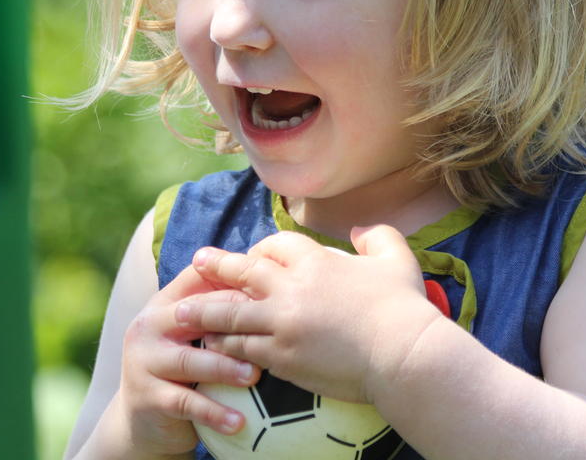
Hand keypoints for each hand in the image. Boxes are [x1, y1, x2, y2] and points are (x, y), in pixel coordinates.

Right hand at [114, 265, 260, 456]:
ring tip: (254, 376)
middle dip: (234, 322)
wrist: (140, 417)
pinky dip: (214, 413)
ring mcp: (144, 361)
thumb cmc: (180, 368)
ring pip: (189, 360)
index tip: (268, 291)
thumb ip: (217, 313)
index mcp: (164, 303)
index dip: (233, 280)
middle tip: (269, 332)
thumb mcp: (190, 335)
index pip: (198, 278)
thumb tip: (271, 289)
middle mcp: (150, 326)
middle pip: (195, 315)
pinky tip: (239, 422)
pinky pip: (185, 403)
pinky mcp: (147, 397)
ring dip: (225, 368)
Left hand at [177, 226, 442, 403]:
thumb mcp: (396, 258)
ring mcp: (282, 324)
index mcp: (314, 260)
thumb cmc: (403, 307)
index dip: (262, 248)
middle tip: (196, 262)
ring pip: (232, 314)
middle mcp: (290, 289)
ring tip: (181, 312)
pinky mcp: (281, 357)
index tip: (253, 255)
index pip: (275, 245)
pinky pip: (243, 348)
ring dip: (205, 311)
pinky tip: (212, 347)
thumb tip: (360, 229)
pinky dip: (225, 346)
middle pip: (242, 273)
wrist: (403, 356)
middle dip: (216, 266)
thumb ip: (377, 235)